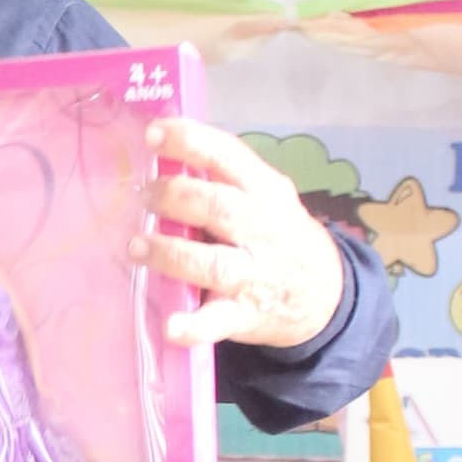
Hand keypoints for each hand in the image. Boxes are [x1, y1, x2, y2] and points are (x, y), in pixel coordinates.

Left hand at [135, 121, 347, 350]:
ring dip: (171, 254)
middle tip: (142, 196)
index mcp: (263, 190)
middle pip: (218, 207)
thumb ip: (222, 179)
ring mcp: (252, 274)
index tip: (153, 134)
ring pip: (212, 263)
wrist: (324, 292)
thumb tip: (161, 157)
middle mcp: (260, 229)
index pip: (227, 155)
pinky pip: (216, 322)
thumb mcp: (265, 196)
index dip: (190, 141)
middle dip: (175, 196)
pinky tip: (170, 326)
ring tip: (136, 247)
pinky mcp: (243, 315)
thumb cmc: (276, 234)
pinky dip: (192, 326)